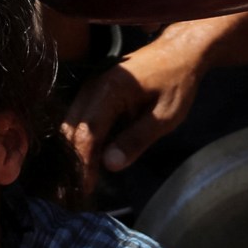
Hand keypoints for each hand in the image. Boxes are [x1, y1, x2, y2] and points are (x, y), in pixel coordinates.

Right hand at [60, 27, 207, 194]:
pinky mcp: (90, 93)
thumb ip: (137, 139)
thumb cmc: (177, 83)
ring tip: (72, 185)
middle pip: (69, 132)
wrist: (179, 51)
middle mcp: (91, 87)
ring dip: (69, 156)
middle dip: (69, 165)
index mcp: (109, 91)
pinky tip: (81, 164)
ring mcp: (88, 88)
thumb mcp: (166, 116)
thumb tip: (109, 165)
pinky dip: (76, 144)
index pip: (87, 135)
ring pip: (68, 127)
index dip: (82, 165)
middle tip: (69, 195)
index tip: (83, 190)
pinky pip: (76, 122)